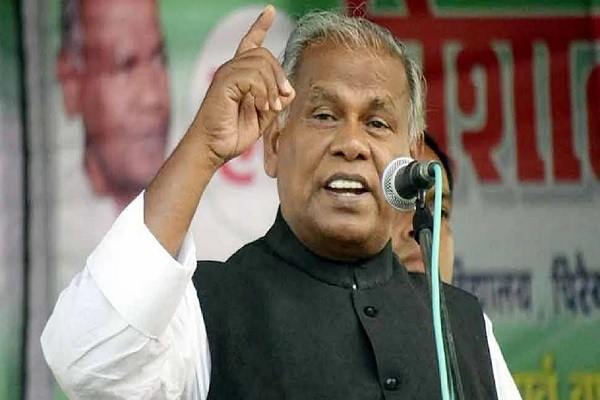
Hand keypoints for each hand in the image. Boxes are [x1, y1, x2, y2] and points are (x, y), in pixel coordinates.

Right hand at [192, 5, 294, 166]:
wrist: (212, 149)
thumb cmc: (231, 135)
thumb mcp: (262, 117)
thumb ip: (275, 101)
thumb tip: (289, 90)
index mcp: (240, 75)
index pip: (250, 43)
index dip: (260, 25)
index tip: (270, 11)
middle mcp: (231, 69)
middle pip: (265, 54)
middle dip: (280, 76)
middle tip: (282, 99)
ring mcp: (226, 74)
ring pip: (261, 64)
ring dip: (272, 87)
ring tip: (270, 107)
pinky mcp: (224, 83)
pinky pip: (252, 76)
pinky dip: (263, 92)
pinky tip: (261, 106)